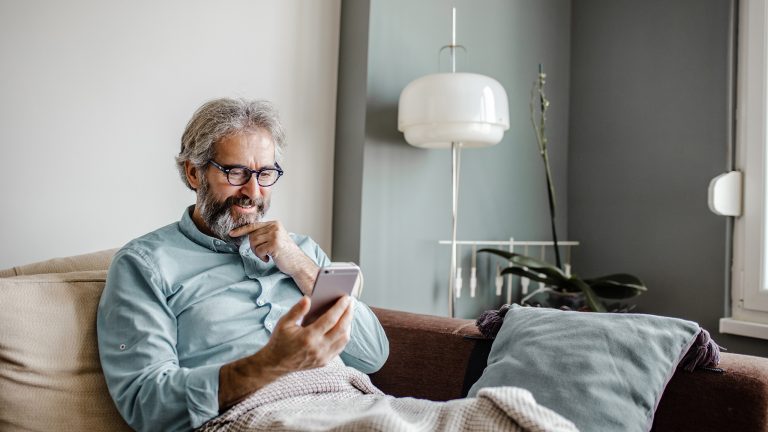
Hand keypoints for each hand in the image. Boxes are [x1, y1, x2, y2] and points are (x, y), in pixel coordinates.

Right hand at [217, 295, 352, 408]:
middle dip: (348, 313)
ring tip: (348, 312)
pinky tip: (344, 326)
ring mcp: (323, 357)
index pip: (330, 319)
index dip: (340, 307)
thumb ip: (297, 310)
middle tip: (351, 302)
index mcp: (308, 337)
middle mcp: (318, 348)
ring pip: (344, 339)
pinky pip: (340, 347)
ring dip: (349, 325)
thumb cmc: (280, 340)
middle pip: (341, 328)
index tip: (347, 298)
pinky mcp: (324, 362)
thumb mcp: (284, 323)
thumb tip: (308, 298)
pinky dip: (344, 335)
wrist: (275, 364)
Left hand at [230, 221, 317, 293]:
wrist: (298, 263)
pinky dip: (262, 257)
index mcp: (274, 223)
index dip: (241, 230)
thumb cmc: (286, 253)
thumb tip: (248, 235)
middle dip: (254, 247)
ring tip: (267, 255)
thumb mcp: (276, 238)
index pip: (254, 225)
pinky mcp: (274, 244)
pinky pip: (259, 251)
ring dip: (258, 252)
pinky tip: (270, 258)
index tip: (231, 233)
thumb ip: (265, 234)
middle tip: (263, 254)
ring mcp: (275, 235)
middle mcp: (275, 227)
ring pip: (253, 243)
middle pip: (252, 236)